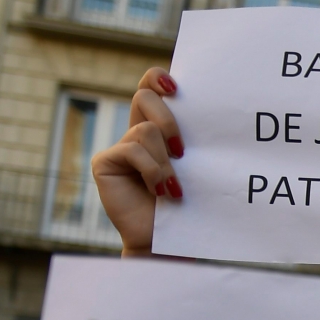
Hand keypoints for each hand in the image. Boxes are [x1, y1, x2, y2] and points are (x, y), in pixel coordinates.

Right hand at [91, 67, 183, 256]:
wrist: (169, 241)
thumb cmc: (189, 206)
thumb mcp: (196, 167)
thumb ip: (192, 141)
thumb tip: (213, 112)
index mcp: (159, 129)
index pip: (151, 88)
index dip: (158, 78)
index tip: (176, 86)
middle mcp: (136, 132)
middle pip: (144, 97)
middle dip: (168, 120)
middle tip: (182, 151)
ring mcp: (119, 147)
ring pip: (145, 130)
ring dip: (165, 161)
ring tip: (173, 187)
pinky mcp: (106, 162)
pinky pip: (133, 150)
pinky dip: (153, 171)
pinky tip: (161, 191)